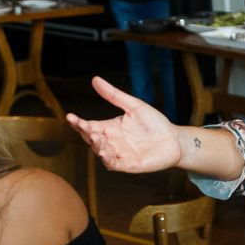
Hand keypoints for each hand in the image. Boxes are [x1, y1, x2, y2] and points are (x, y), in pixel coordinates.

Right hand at [67, 76, 182, 173]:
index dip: (78, 123)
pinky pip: (114, 164)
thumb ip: (114, 95)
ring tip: (97, 137)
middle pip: (92, 139)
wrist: (174, 139)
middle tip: (84, 126)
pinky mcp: (129, 165)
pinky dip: (109, 159)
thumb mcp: (133, 106)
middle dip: (86, 133)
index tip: (70, 116)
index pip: (89, 126)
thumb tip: (95, 79)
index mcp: (110, 127)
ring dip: (97, 146)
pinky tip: (106, 153)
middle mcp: (112, 141)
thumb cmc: (154, 123)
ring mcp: (119, 154)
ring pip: (101, 152)